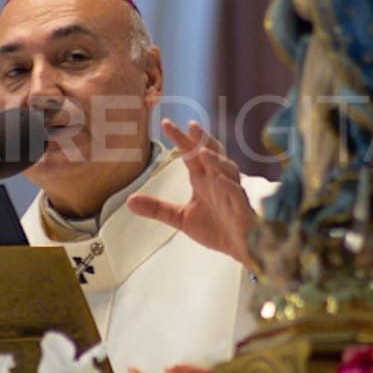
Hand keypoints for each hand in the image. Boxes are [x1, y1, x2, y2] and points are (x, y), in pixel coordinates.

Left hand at [127, 119, 257, 266]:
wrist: (239, 249)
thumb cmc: (216, 228)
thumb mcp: (181, 218)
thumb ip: (157, 208)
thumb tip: (129, 201)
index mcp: (203, 180)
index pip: (191, 154)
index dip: (181, 139)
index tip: (166, 123)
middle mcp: (218, 182)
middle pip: (211, 155)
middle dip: (202, 141)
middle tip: (191, 126)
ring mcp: (231, 194)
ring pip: (228, 171)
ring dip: (217, 161)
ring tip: (203, 153)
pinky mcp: (242, 211)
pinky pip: (237, 196)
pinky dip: (229, 187)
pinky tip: (220, 181)